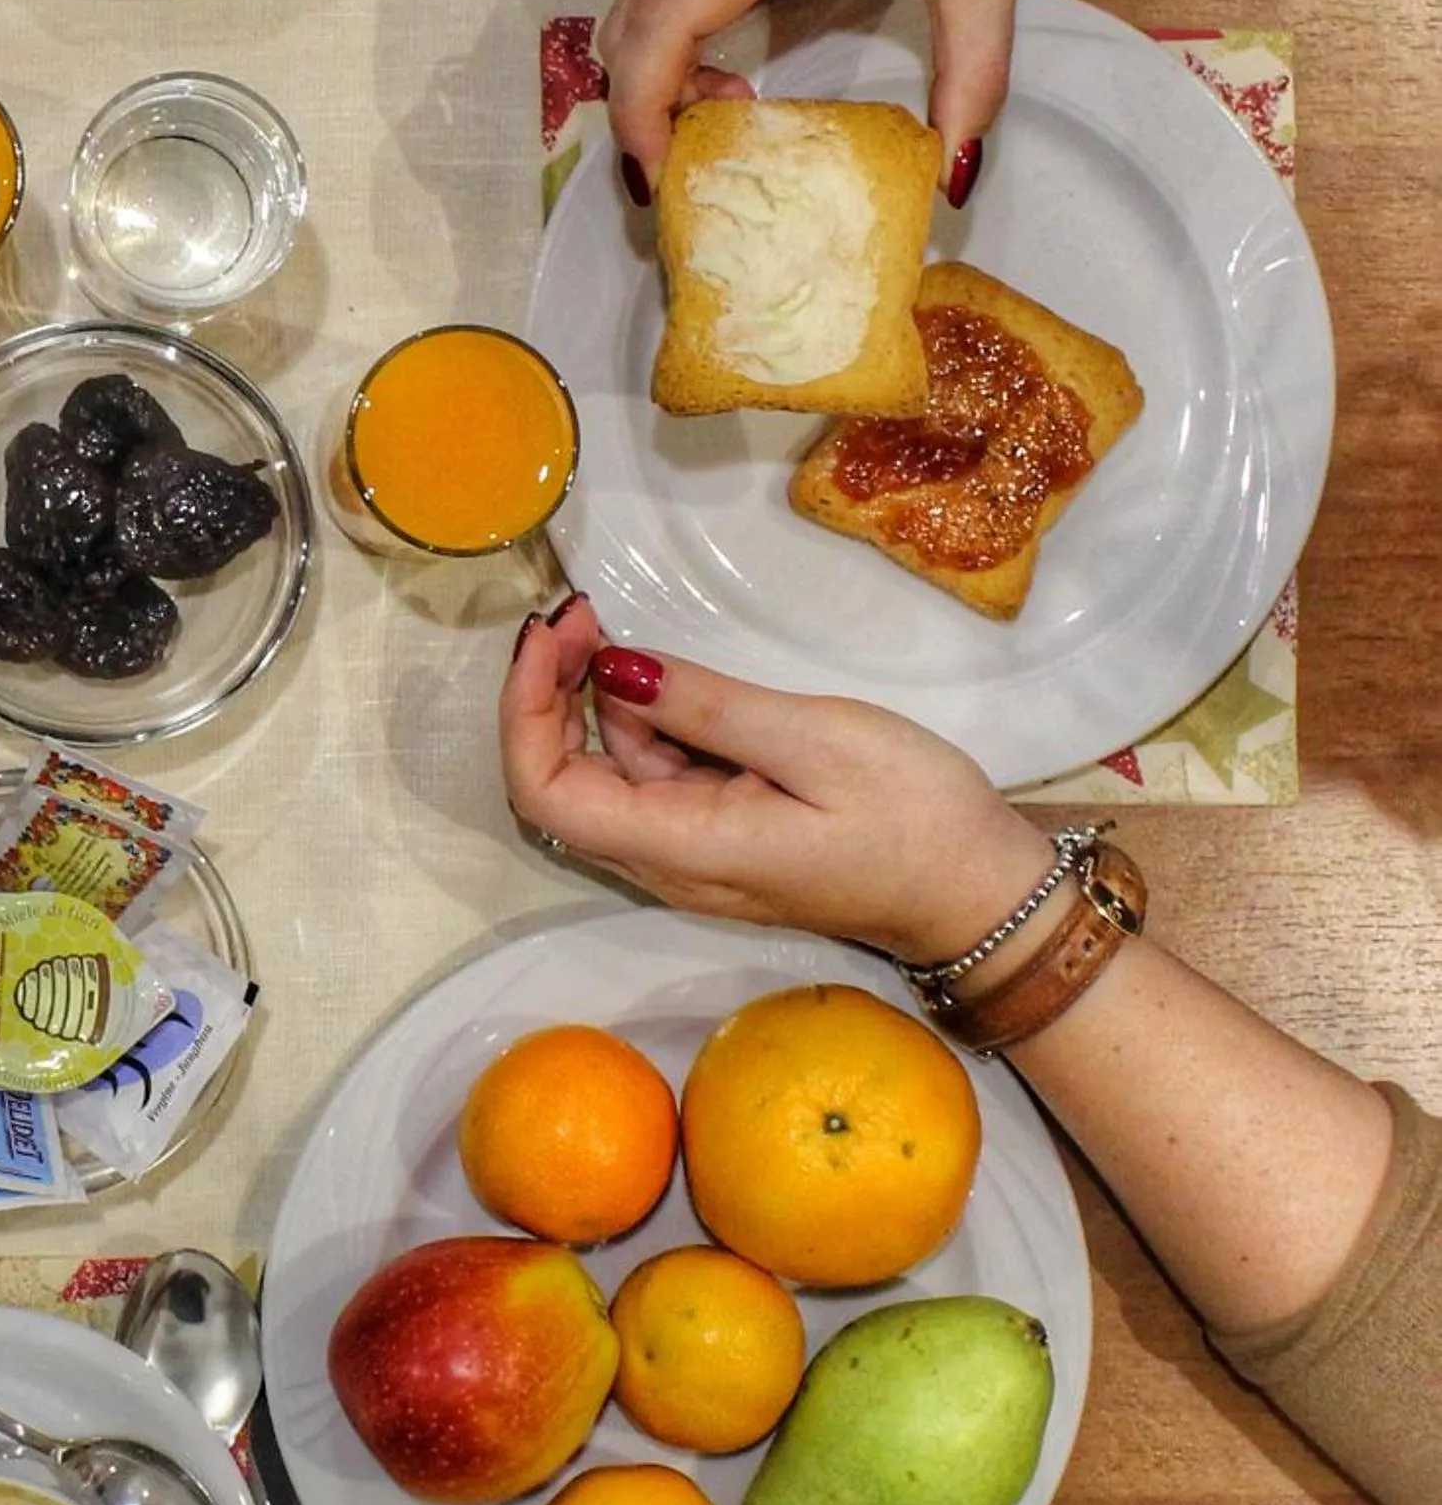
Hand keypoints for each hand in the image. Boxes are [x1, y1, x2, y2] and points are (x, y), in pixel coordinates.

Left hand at [499, 597, 1055, 961]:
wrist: (978, 891)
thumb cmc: (914, 818)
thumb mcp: (816, 741)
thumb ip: (706, 707)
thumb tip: (614, 669)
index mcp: (681, 848)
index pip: (546, 793)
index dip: (525, 710)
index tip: (552, 634)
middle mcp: (666, 861)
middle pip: (560, 781)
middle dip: (549, 692)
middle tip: (581, 613)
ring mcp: (689, 852)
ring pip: (605, 772)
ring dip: (593, 700)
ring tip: (611, 626)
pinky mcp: (715, 834)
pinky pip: (651, 777)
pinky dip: (639, 719)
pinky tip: (660, 674)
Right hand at [594, 0, 1051, 187]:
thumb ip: (973, 75)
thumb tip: (954, 175)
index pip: (659, 27)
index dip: (641, 111)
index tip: (663, 175)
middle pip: (629, 23)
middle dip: (648, 102)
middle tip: (711, 147)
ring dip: (661, 66)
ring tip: (733, 103)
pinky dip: (672, 32)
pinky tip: (734, 56)